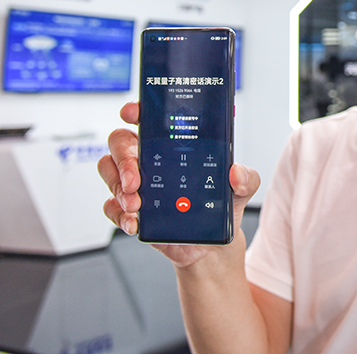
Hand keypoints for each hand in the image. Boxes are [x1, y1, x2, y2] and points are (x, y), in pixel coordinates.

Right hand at [98, 101, 260, 266]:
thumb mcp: (241, 189)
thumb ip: (247, 179)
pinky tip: (133, 221)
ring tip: (136, 203)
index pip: (147, 118)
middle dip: (123, 156)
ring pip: (109, 169)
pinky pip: (111, 205)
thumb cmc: (220, 206)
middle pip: (120, 141)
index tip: (132, 113)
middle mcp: (150, 158)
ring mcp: (138, 183)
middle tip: (135, 177)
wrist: (211, 245)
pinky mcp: (130, 209)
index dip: (136, 111)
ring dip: (117, 185)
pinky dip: (118, 213)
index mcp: (173, 144)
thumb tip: (237, 172)